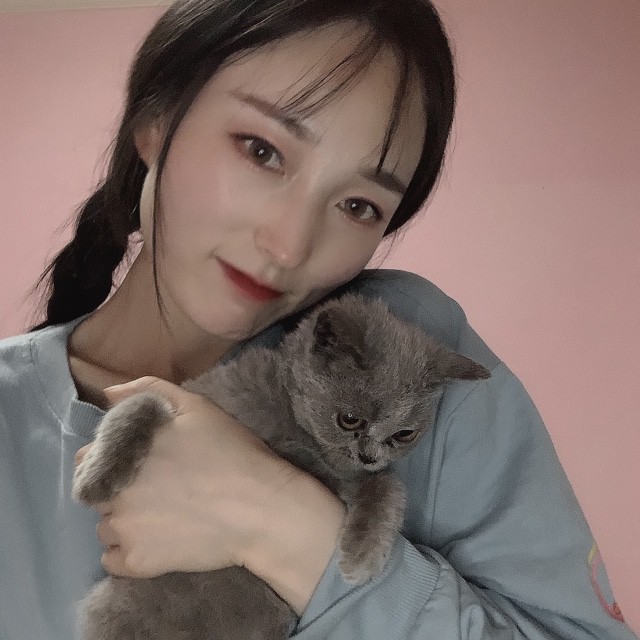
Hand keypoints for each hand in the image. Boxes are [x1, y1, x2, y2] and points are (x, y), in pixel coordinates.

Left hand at [75, 376, 292, 579]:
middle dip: (116, 490)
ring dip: (122, 521)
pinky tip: (155, 541)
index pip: (87, 457)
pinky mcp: (139, 563)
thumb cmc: (230, 452)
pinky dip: (126, 552)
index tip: (136, 462)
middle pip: (96, 494)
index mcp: (122, 453)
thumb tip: (109, 393)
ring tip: (158, 516)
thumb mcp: (195, 406)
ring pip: (105, 527)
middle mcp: (113, 492)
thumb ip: (148, 391)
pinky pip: (113, 560)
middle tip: (154, 489)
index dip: (108, 458)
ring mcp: (124, 531)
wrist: (259, 507)